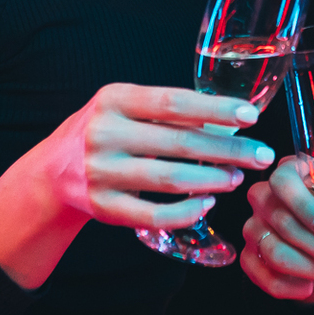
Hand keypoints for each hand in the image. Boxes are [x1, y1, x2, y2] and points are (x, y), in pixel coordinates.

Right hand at [0, 85, 272, 288]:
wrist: (52, 170)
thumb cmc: (104, 131)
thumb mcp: (124, 107)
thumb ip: (166, 110)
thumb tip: (229, 119)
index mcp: (114, 100)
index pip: (173, 102)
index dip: (215, 109)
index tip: (250, 116)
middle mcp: (104, 134)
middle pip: (179, 143)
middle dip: (227, 150)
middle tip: (261, 155)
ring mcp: (101, 172)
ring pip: (168, 180)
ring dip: (211, 180)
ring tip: (237, 177)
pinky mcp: (102, 206)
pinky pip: (152, 214)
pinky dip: (184, 212)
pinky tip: (207, 204)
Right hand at [240, 157, 313, 300]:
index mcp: (289, 172)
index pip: (283, 182)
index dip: (304, 207)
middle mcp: (264, 196)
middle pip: (285, 224)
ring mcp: (253, 226)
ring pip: (273, 252)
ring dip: (309, 269)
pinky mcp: (249, 255)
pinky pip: (260, 273)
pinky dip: (286, 286)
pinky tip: (310, 288)